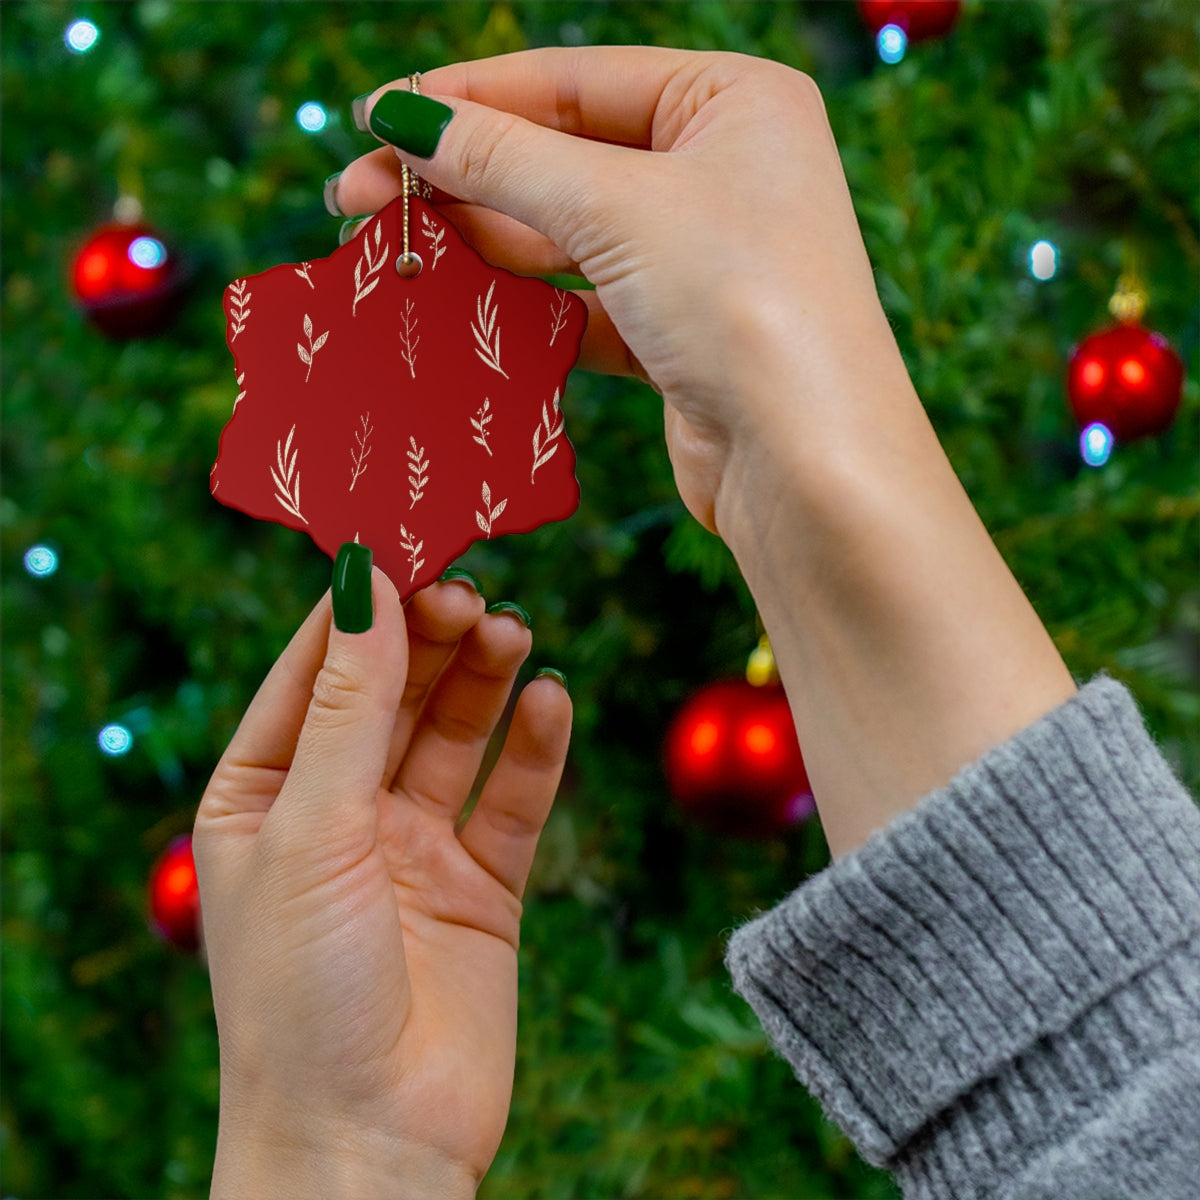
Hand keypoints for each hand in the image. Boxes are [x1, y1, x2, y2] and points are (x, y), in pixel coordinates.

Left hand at [193, 568, 570, 1197]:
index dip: (359, 607)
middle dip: (430, 637)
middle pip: (393, 694)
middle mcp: (339, 812)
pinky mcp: (482, 886)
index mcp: (265, 795)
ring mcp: (413, 848)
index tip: (405, 539)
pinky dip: (535, 748)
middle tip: (472, 588)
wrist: (371, 1144)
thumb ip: (349, 705)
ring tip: (514, 631)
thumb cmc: (302, 993)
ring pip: (456, 735)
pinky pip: (513, 798)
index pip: (314, 672)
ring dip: (484, 680)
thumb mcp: (313, 829)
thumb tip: (367, 582)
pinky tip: (552, 700)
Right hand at [337, 49, 1073, 857]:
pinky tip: (455, 306)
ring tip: (391, 251)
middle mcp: (722, 170)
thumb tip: (403, 115)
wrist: (809, 465)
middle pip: (563, 156)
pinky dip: (522, 305)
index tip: (374, 118)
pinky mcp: (678, 333)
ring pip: (566, 234)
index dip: (467, 98)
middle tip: (357, 198)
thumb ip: (503, 159)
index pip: (573, 80)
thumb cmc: (743, 304)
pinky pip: (582, 302)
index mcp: (732, 101)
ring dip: (480, 241)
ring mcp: (701, 257)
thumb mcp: (616, 208)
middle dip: (460, 176)